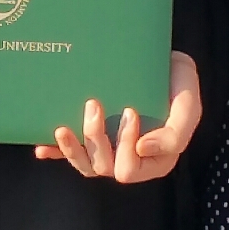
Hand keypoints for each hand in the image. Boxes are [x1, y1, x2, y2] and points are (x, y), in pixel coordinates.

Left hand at [36, 51, 200, 182]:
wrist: (161, 61)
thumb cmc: (178, 84)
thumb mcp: (187, 107)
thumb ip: (174, 134)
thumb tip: (142, 149)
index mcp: (154, 159)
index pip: (130, 169)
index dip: (125, 145)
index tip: (131, 111)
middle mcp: (129, 158)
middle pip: (103, 167)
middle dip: (95, 138)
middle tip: (94, 104)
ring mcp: (108, 148)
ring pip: (85, 165)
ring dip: (70, 148)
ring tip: (62, 128)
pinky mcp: (91, 137)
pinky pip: (70, 152)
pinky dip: (55, 151)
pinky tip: (41, 146)